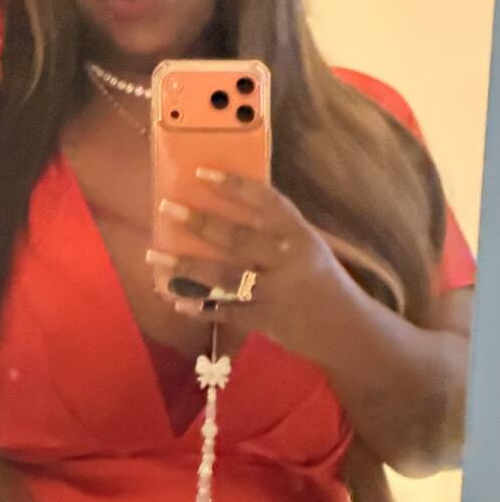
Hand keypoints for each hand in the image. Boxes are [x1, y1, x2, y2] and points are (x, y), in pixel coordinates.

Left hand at [146, 167, 351, 363]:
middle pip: (236, 238)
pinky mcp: (265, 320)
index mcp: (300, 235)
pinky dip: (199, 306)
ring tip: (155, 256)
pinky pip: (224, 311)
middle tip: (166, 209)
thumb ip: (275, 232)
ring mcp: (275, 292)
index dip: (234, 185)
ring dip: (185, 266)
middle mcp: (287, 260)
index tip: (201, 173)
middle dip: (198, 222)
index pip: (265, 202)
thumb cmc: (322, 280)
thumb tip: (226, 209)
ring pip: (222, 276)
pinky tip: (175, 299)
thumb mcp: (308, 247)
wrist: (346, 329)